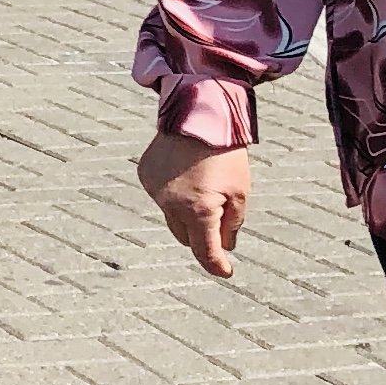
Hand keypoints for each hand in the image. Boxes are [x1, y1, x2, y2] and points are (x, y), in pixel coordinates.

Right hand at [138, 129, 250, 279]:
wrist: (198, 113)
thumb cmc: (225, 153)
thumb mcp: (240, 192)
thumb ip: (232, 224)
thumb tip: (224, 246)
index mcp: (198, 211)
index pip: (205, 252)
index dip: (217, 265)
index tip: (226, 272)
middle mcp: (170, 204)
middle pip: (186, 237)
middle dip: (203, 236)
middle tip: (220, 222)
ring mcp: (154, 190)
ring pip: (172, 217)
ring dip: (187, 214)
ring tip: (204, 187)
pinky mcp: (145, 176)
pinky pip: (161, 197)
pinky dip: (174, 195)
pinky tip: (186, 175)